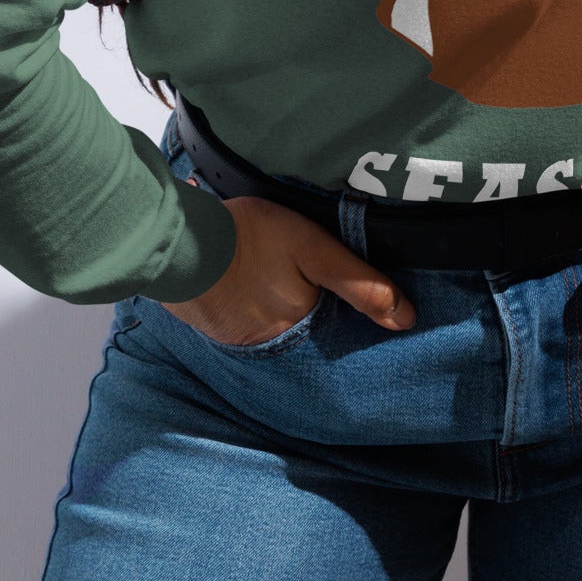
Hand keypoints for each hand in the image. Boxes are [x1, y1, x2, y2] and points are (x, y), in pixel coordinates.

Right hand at [160, 193, 415, 344]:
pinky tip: (254, 284)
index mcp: (303, 324)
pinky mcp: (218, 326)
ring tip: (281, 280)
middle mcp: (276, 342)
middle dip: (315, 311)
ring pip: (279, 326)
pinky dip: (256, 307)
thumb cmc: (249, 237)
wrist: (175, 241)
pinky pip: (249, 321)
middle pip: (309, 329)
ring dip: (283, 308)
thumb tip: (406, 319)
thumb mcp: (312, 247)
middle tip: (311, 281)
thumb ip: (358, 281)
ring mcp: (244, 337)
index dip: (351, 317)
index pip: (341, 332)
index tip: (358, 304)